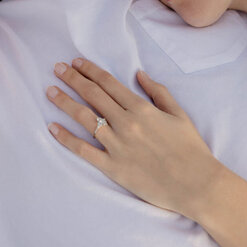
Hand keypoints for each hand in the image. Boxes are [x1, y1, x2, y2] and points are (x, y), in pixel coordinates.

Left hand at [46, 59, 221, 219]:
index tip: (75, 63)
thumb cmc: (190, 148)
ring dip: (64, 102)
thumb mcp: (178, 113)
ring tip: (50, 90)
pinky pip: (84, 150)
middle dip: (72, 79)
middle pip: (93, 95)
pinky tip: (52, 127)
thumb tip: (138, 74)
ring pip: (84, 117)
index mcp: (141, 108)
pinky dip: (66, 138)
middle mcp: (126, 122)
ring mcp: (117, 145)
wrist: (196, 183)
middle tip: (57, 68)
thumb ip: (158, 91)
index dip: (89, 70)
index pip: (108, 83)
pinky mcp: (112, 167)